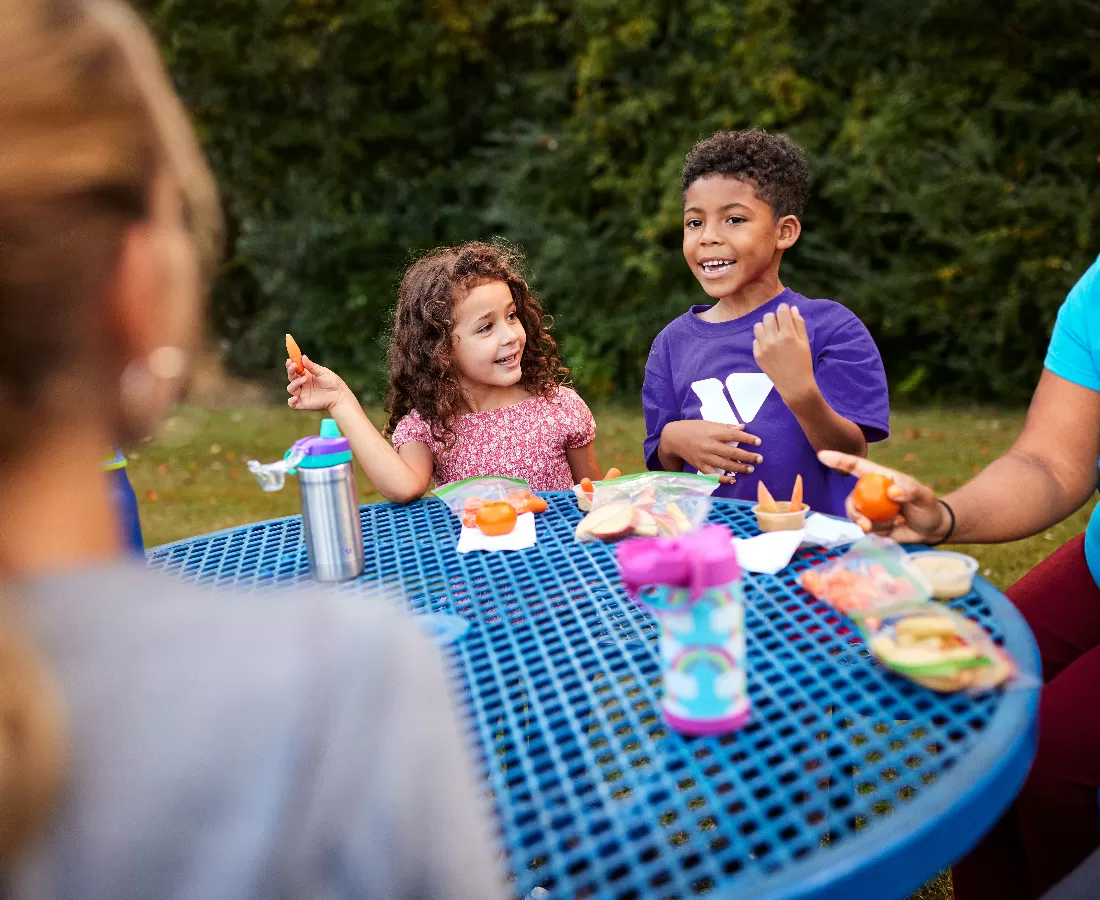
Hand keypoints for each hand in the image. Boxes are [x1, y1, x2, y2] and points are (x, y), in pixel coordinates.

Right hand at [287, 355, 350, 412]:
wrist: (339, 396)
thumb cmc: (333, 382)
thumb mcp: (323, 372)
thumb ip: (312, 366)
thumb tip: (303, 357)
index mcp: (306, 375)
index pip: (294, 370)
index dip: (290, 365)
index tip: (290, 360)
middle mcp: (302, 384)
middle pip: (291, 377)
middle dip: (291, 371)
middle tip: (295, 366)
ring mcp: (302, 394)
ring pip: (291, 388)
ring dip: (295, 383)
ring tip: (305, 379)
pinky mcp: (303, 403)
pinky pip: (292, 404)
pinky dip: (291, 401)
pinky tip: (296, 397)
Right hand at [661, 420, 762, 482]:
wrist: (673, 438)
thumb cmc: (693, 428)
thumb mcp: (708, 424)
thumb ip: (725, 427)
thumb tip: (742, 427)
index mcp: (712, 432)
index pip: (733, 435)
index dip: (747, 439)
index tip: (758, 442)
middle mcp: (709, 445)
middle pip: (731, 452)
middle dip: (747, 456)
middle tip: (760, 459)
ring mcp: (704, 457)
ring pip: (724, 465)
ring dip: (739, 468)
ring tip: (750, 470)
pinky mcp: (699, 466)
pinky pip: (712, 475)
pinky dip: (723, 479)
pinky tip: (732, 480)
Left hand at [752, 303, 814, 401]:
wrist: (794, 385)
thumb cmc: (803, 363)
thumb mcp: (805, 342)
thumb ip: (799, 324)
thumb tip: (792, 308)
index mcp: (788, 335)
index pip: (781, 311)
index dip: (784, 309)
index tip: (785, 312)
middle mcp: (773, 340)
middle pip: (768, 316)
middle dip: (775, 318)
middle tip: (781, 325)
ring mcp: (763, 348)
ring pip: (758, 326)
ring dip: (766, 327)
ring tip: (773, 334)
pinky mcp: (757, 355)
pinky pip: (755, 339)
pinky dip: (762, 340)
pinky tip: (770, 347)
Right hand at [817, 450, 951, 541]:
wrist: (931, 529)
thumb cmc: (927, 507)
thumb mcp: (923, 496)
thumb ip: (910, 490)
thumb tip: (891, 491)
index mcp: (879, 478)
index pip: (856, 467)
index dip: (839, 460)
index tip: (822, 455)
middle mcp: (870, 492)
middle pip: (851, 498)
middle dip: (854, 512)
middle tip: (866, 526)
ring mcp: (869, 509)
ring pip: (855, 515)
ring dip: (871, 524)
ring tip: (894, 524)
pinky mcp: (872, 525)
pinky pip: (865, 528)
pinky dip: (880, 530)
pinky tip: (896, 526)